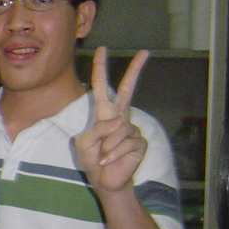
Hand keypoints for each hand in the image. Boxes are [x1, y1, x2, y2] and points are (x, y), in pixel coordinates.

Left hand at [74, 47, 149, 192]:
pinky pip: (124, 144)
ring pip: (117, 130)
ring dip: (106, 146)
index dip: (100, 69)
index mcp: (104, 113)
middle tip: (145, 51)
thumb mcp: (84, 142)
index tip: (102, 49)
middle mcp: (120, 116)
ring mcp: (131, 128)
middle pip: (128, 89)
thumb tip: (118, 122)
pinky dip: (113, 154)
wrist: (105, 179)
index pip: (102, 87)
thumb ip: (97, 130)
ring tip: (104, 155)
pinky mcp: (139, 141)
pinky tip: (110, 161)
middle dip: (135, 70)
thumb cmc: (93, 158)